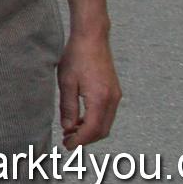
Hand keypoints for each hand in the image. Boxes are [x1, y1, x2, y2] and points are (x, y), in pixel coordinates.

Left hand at [58, 28, 120, 147]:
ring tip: (71, 131)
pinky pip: (107, 113)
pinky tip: (80, 119)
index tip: (67, 146)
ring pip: (106, 123)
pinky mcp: (114, 91)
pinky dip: (95, 121)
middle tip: (67, 141)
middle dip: (85, 139)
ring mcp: (115, 95)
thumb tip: (68, 128)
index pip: (93, 130)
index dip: (80, 141)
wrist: (92, 37)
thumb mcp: (66, 82)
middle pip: (102, 130)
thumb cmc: (76, 56)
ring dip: (90, 130)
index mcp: (100, 99)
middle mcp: (112, 99)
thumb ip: (68, 107)